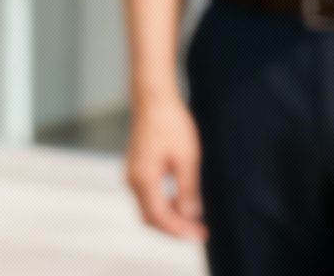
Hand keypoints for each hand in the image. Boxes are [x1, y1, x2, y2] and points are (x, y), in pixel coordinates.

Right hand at [124, 94, 205, 241]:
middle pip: (151, 218)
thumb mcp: (186, 158)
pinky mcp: (137, 167)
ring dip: (170, 218)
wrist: (153, 98)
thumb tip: (190, 216)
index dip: (181, 231)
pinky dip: (164, 205)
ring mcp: (132, 174)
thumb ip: (187, 190)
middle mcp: (133, 180)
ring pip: (149, 208)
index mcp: (143, 180)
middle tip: (199, 231)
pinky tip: (182, 201)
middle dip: (175, 229)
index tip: (201, 234)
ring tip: (194, 219)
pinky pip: (148, 196)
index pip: (160, 218)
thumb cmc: (171, 124)